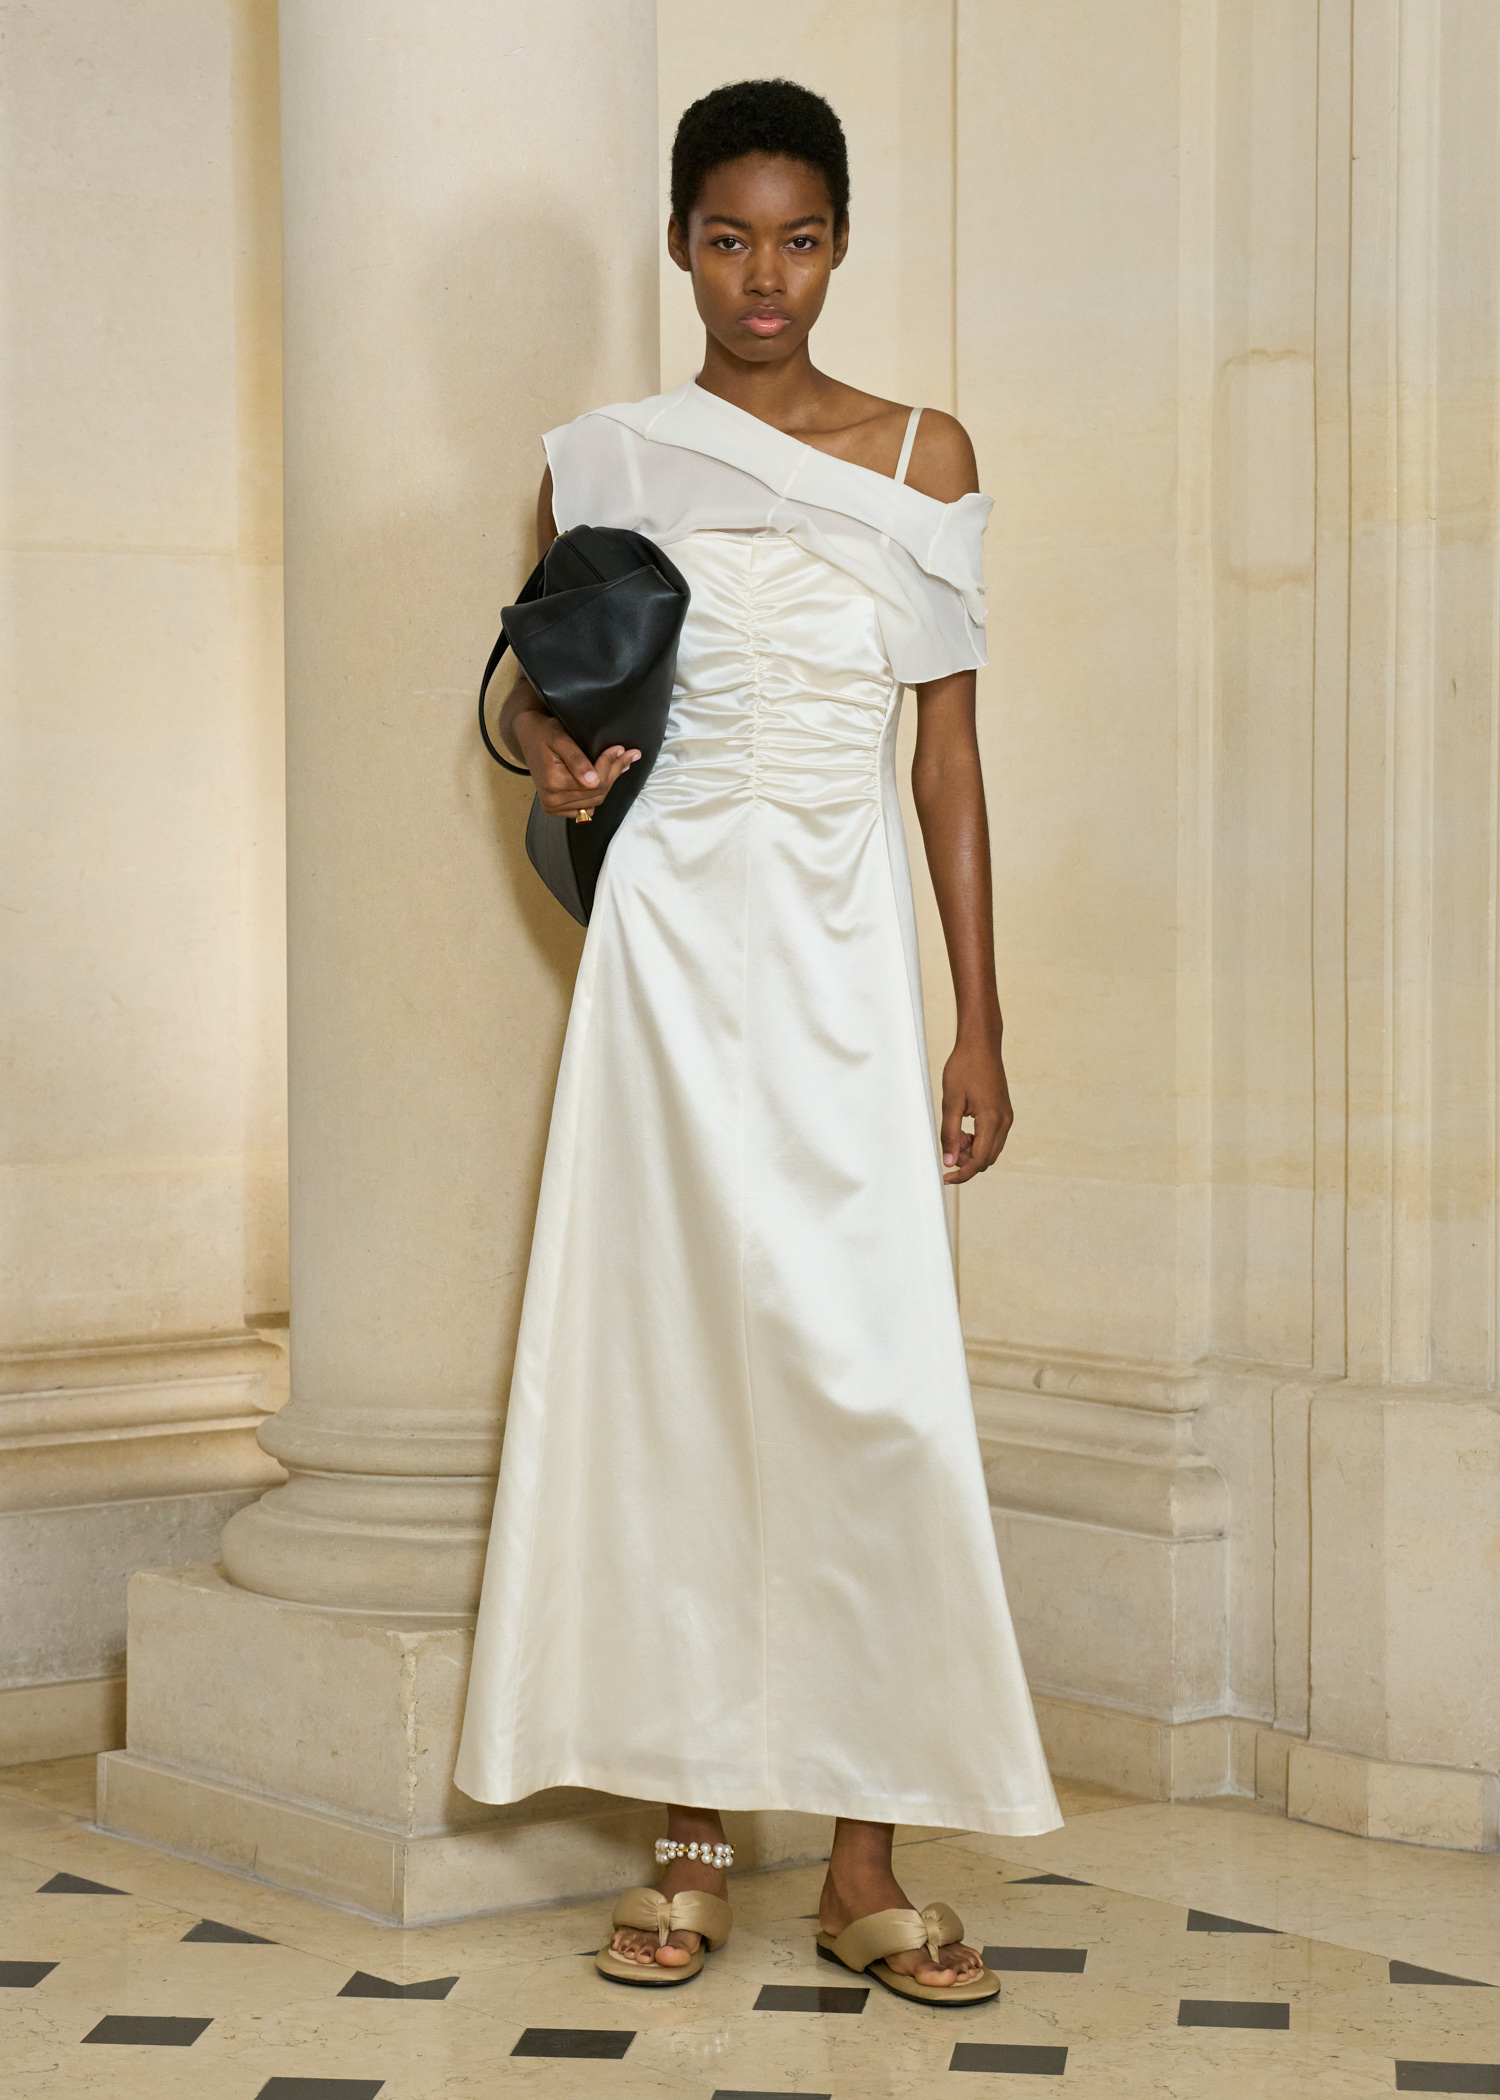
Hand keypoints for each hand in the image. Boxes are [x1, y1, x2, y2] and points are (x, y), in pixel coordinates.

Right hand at [514, 709, 639, 815]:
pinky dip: (597, 794)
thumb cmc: (544, 733)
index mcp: (553, 783)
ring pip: (595, 801)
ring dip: (609, 783)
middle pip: (597, 793)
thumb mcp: (560, 739)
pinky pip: (586, 808)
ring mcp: (553, 807)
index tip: (621, 749)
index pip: (595, 782)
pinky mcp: (556, 809)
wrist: (529, 736)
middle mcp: (552, 800)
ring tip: (620, 764)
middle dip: (614, 772)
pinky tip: (604, 777)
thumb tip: (593, 781)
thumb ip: (577, 759)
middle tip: (627, 755)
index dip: (610, 765)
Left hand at [940, 1025, 1012, 1183]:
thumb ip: (950, 1134)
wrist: (981, 1045)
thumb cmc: (964, 1067)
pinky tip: (964, 1130)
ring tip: (955, 1135)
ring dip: (973, 1151)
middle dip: (966, 1161)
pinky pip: (994, 1138)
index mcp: (992, 1120)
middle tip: (948, 1149)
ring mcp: (1007, 1117)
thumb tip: (950, 1161)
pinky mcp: (1005, 1112)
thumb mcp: (951, 1102)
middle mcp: (1005, 1121)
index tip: (946, 1177)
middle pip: (987, 1159)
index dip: (962, 1173)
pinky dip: (979, 1141)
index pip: (979, 1160)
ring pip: (991, 1150)